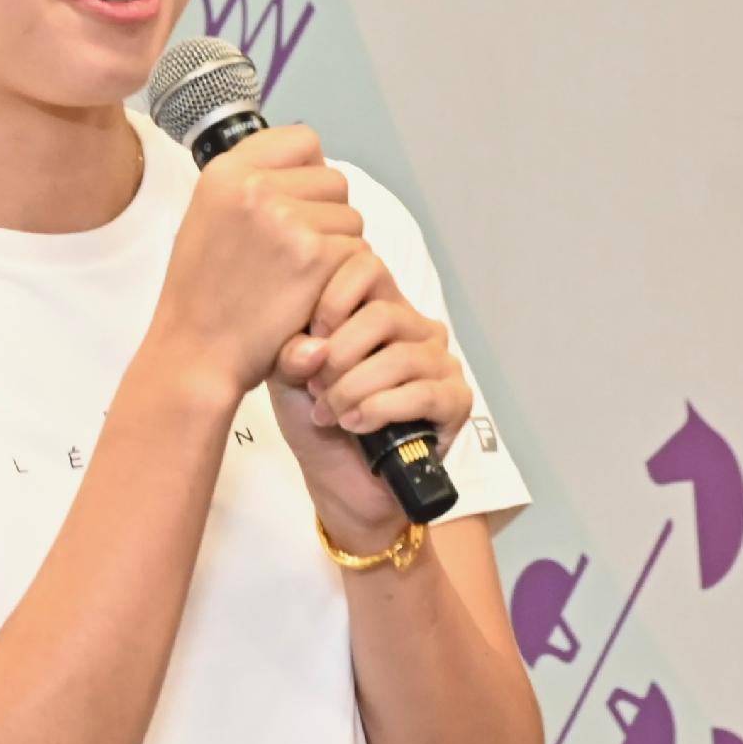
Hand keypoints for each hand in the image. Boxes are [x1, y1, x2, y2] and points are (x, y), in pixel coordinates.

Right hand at [153, 126, 361, 401]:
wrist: (197, 351)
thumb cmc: (204, 291)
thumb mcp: (209, 216)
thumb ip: (252, 184)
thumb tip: (311, 163)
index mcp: (225, 172)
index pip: (302, 140)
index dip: (309, 172)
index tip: (299, 202)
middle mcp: (254, 186)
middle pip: (334, 181)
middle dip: (327, 215)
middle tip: (297, 254)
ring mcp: (287, 220)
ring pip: (351, 219)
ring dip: (338, 248)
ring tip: (300, 278)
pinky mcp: (315, 257)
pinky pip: (359, 253)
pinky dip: (344, 279)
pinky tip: (312, 296)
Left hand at [270, 244, 468, 547]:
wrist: (340, 479)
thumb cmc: (317, 417)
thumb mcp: (287, 377)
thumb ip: (288, 351)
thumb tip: (312, 348)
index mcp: (375, 304)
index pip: (364, 264)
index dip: (331, 298)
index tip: (309, 338)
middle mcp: (413, 325)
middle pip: (381, 314)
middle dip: (339, 355)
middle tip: (317, 386)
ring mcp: (439, 361)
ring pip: (400, 357)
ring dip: (354, 389)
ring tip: (330, 412)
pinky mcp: (455, 400)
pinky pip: (423, 393)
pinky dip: (380, 409)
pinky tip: (356, 423)